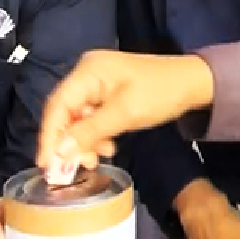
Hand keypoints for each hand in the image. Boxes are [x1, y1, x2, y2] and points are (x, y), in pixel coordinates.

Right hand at [37, 50, 214, 176]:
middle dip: (69, 142)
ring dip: (84, 141)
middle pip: (65, 112)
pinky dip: (96, 135)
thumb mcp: (125, 114)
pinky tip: (107, 147)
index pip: (57, 105)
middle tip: (77, 167)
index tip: (46, 165)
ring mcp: (97, 82)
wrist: (193, 83)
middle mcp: (87, 73)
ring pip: (78, 117)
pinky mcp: (107, 92)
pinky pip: (92, 117)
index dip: (49, 136)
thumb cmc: (160, 93)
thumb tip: (59, 151)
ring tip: (98, 159)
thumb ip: (90, 131)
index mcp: (88, 71)